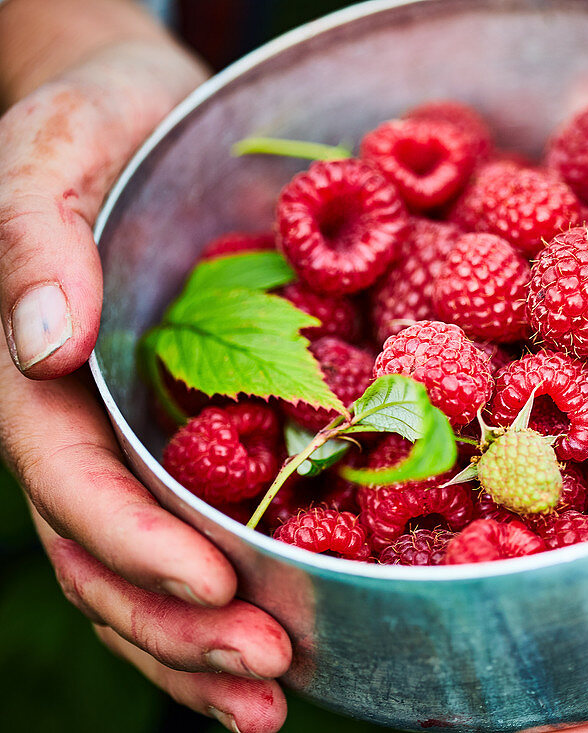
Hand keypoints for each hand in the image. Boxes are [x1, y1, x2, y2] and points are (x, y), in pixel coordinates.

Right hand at [0, 3, 292, 728]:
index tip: (213, 591)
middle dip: (180, 628)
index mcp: (36, 380)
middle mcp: (80, 429)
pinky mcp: (186, 434)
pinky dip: (228, 598)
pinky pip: (192, 532)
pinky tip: (280, 644)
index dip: (136, 547)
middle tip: (268, 674)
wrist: (138, 115)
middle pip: (107, 557)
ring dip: (200, 648)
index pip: (73, 486)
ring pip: (143, 572)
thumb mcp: (48, 157)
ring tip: (273, 698)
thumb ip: (33, 245)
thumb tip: (42, 347)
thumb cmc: (93, 125)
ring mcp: (130, 441)